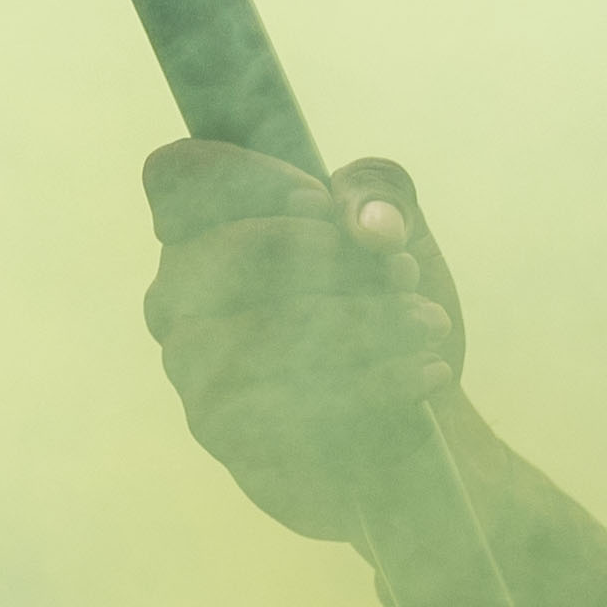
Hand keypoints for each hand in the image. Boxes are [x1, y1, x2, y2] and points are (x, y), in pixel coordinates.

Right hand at [138, 139, 455, 545]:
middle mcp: (175, 298)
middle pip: (227, 253)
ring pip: (264, 334)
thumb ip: (382, 196)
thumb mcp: (393, 230)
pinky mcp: (220, 433)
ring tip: (431, 323)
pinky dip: (375, 384)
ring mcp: (189, 368)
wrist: (400, 425)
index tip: (323, 207)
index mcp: (199, 231)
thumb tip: (372, 228)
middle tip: (404, 271)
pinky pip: (289, 405)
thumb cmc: (379, 306)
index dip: (250, 178)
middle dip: (332, 259)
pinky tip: (429, 372)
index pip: (176, 173)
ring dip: (367, 323)